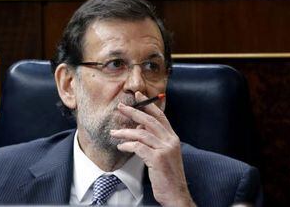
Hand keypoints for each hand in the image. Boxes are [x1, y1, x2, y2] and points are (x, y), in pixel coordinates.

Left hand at [110, 91, 195, 206]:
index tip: (138, 96)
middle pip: (149, 121)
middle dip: (133, 111)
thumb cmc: (167, 175)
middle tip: (120, 107)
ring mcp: (165, 149)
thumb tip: (140, 129)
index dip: (149, 105)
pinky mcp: (157, 159)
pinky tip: (121, 147)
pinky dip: (127, 145)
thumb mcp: (164, 154)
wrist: (176, 193)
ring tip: (114, 133)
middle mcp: (170, 141)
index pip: (160, 116)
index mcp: (172, 138)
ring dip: (125, 132)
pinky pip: (138, 147)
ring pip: (141, 133)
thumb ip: (154, 141)